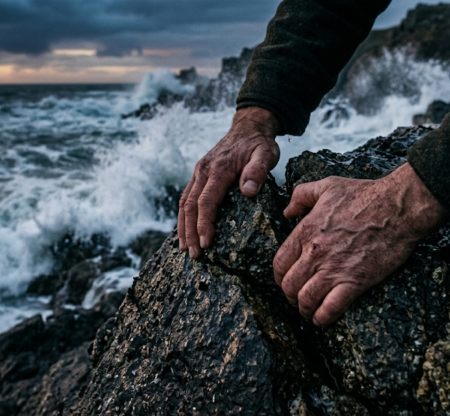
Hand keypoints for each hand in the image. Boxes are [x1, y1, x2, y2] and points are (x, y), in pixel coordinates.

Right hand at [179, 107, 279, 258]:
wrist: (248, 126)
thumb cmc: (259, 143)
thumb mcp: (266, 154)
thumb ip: (257, 171)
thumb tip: (248, 191)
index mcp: (218, 169)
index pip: (206, 201)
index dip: (204, 223)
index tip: (206, 243)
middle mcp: (203, 171)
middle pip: (191, 206)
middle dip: (190, 232)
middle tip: (194, 255)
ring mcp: (198, 173)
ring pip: (184, 203)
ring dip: (183, 227)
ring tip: (185, 249)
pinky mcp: (199, 175)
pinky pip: (187, 197)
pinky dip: (184, 216)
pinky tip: (186, 231)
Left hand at [273, 163, 448, 325]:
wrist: (398, 208)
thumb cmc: (365, 195)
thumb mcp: (327, 186)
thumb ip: (301, 196)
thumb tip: (288, 212)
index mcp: (305, 232)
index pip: (279, 264)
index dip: (280, 277)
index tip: (286, 280)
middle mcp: (314, 254)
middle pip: (289, 286)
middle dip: (290, 296)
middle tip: (298, 297)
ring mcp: (333, 270)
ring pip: (305, 301)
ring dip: (304, 309)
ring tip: (309, 311)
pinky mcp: (355, 282)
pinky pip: (330, 309)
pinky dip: (322, 318)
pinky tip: (322, 319)